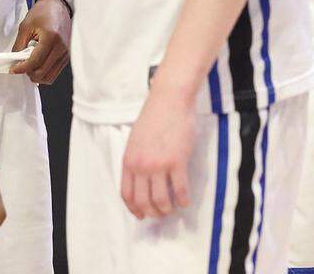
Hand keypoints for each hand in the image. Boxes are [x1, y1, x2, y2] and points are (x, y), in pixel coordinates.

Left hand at [9, 0, 70, 84]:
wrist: (57, 5)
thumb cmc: (42, 12)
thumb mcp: (25, 27)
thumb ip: (19, 46)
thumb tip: (14, 62)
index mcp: (51, 38)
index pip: (35, 62)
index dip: (21, 68)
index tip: (13, 69)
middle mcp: (61, 47)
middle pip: (42, 72)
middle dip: (28, 73)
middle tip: (20, 67)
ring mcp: (66, 52)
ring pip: (49, 76)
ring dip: (37, 74)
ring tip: (30, 65)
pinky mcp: (67, 55)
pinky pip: (55, 71)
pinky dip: (44, 71)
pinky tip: (38, 63)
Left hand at [121, 83, 195, 219]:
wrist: (169, 99)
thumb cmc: (155, 116)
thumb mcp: (135, 139)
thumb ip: (136, 159)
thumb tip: (141, 179)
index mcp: (129, 161)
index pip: (127, 195)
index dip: (134, 209)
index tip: (142, 214)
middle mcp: (142, 166)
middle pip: (143, 201)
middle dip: (152, 212)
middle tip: (161, 213)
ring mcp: (159, 165)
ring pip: (161, 200)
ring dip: (167, 209)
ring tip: (173, 208)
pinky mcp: (177, 161)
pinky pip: (180, 189)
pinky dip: (183, 200)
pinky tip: (186, 201)